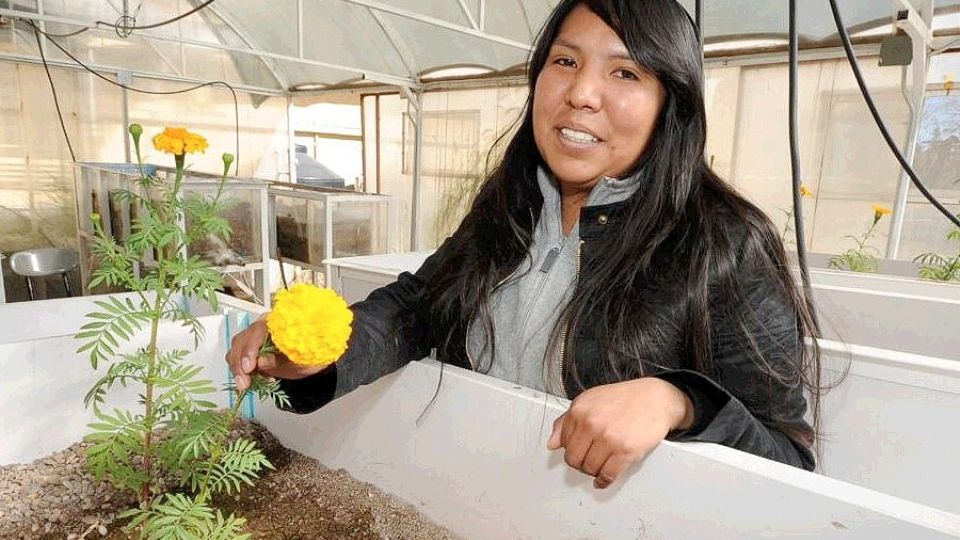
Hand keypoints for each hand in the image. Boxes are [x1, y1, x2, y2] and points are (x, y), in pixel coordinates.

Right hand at [225, 315, 328, 390]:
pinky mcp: (249, 348)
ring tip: (247, 384)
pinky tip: (251, 380)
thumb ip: (281, 362)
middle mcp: (263, 326)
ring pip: (236, 349)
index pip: (257, 330)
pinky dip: (240, 370)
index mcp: (278, 322)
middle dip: (240, 363)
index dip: (250, 349)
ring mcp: (254, 337)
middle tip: (244, 382)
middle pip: (242, 340)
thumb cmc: (308, 356)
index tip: (249, 367)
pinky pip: (238, 357)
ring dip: (238, 369)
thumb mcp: (301, 362)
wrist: (310, 360)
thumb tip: (262, 361)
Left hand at [547, 377, 693, 488]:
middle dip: (580, 463)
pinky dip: (603, 481)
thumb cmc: (623, 399)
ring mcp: (608, 438)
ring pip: (589, 469)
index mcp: (579, 410)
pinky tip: (603, 479)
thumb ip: (566, 421)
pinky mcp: (626, 451)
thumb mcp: (589, 401)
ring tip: (600, 464)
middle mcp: (591, 423)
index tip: (578, 452)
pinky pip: (608, 475)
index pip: (563, 443)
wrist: (654, 398)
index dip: (571, 450)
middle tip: (588, 461)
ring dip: (593, 471)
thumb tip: (552, 443)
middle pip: (574, 459)